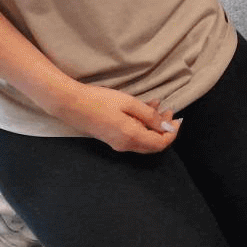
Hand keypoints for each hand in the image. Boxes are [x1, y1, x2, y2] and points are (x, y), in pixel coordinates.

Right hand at [55, 85, 180, 152]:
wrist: (70, 104)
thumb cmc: (100, 101)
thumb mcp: (128, 103)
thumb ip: (149, 115)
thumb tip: (166, 126)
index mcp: (132, 137)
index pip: (160, 144)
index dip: (171, 133)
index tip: (176, 117)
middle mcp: (125, 145)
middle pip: (153, 145)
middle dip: (164, 129)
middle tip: (169, 110)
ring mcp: (117, 144)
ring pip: (143, 140)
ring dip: (153, 125)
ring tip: (158, 106)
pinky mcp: (111, 139)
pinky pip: (133, 136)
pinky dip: (142, 125)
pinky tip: (143, 110)